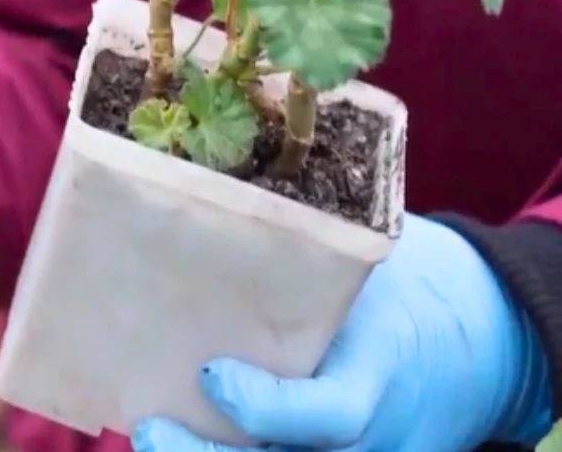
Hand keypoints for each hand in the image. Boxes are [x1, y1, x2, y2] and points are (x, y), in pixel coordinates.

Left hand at [131, 213, 552, 451]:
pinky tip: (174, 428)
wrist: (483, 333)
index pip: (329, 414)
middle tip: (149, 426)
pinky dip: (229, 450)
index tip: (212, 374)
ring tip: (148, 427)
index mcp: (382, 368)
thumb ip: (308, 264)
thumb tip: (215, 205)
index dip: (266, 407)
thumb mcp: (374, 267)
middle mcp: (369, 429)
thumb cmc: (412, 283)